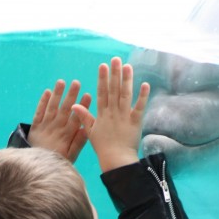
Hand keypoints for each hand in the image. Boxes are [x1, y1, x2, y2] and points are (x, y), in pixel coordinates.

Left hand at [27, 79, 91, 162]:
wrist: (35, 168)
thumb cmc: (56, 162)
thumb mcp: (70, 157)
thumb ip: (78, 143)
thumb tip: (86, 129)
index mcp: (65, 136)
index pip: (76, 118)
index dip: (82, 106)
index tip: (88, 95)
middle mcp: (55, 129)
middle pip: (64, 110)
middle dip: (70, 95)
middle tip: (76, 82)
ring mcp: (44, 127)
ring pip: (51, 108)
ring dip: (57, 94)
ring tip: (61, 82)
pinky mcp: (34, 127)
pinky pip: (38, 112)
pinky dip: (42, 102)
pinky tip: (47, 92)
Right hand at [72, 57, 149, 171]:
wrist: (116, 159)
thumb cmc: (103, 147)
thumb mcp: (90, 131)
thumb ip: (84, 116)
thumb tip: (74, 104)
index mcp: (102, 114)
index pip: (102, 92)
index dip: (102, 78)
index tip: (103, 66)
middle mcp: (113, 112)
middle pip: (114, 90)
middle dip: (115, 74)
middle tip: (116, 59)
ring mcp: (124, 116)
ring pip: (125, 95)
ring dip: (127, 80)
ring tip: (128, 66)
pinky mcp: (135, 122)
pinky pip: (139, 107)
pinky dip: (142, 96)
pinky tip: (145, 84)